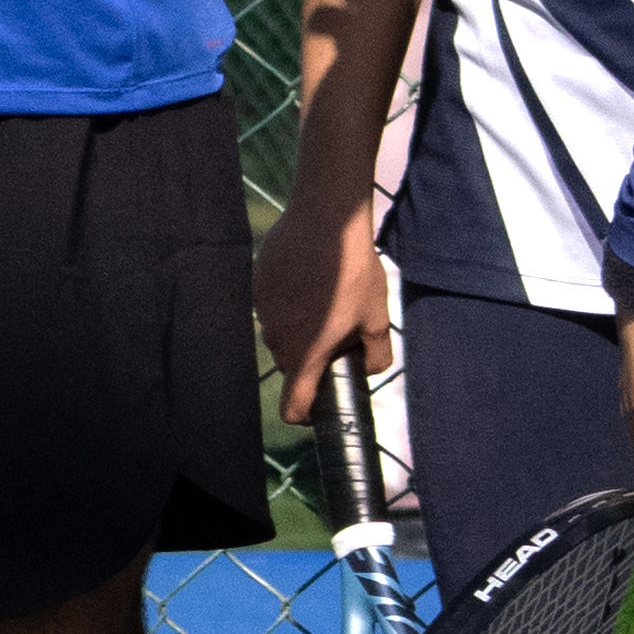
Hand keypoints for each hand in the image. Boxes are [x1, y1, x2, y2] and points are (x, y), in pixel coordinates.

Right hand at [256, 185, 394, 415]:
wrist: (327, 219)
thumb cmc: (354, 270)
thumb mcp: (377, 316)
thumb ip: (377, 355)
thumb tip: (368, 368)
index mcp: (306, 354)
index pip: (293, 407)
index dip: (305, 414)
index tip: (318, 406)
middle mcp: (277, 339)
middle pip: (291, 364)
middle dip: (311, 356)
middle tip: (337, 329)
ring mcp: (262, 311)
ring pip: (281, 332)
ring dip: (299, 326)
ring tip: (324, 296)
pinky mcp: (256, 284)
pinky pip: (271, 305)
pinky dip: (287, 300)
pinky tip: (308, 276)